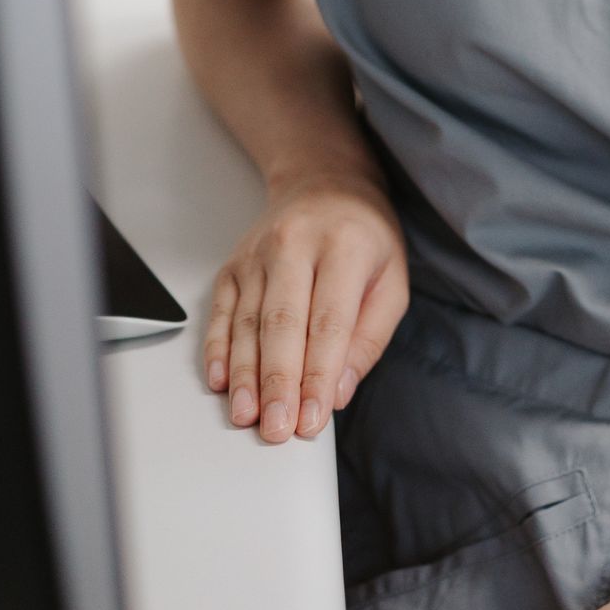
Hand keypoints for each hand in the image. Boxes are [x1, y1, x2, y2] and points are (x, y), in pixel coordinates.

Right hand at [204, 176, 407, 443]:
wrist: (323, 181)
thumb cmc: (363, 236)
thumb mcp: (392, 280)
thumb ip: (370, 338)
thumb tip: (339, 390)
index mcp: (344, 246)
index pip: (329, 321)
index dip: (318, 374)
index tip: (313, 418)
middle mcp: (295, 244)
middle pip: (281, 323)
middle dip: (278, 383)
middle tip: (276, 428)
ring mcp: (257, 254)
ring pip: (246, 322)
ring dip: (244, 375)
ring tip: (246, 416)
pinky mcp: (233, 265)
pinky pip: (221, 312)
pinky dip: (218, 350)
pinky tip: (220, 382)